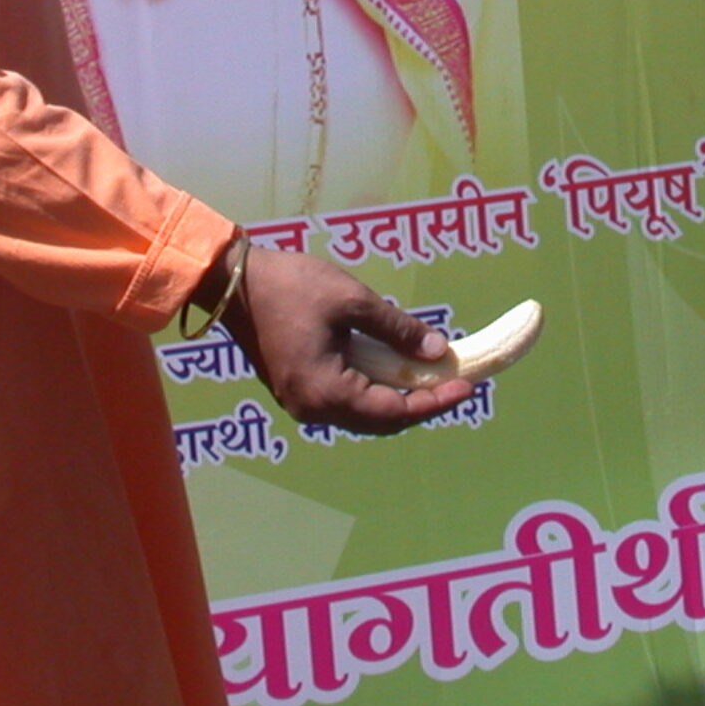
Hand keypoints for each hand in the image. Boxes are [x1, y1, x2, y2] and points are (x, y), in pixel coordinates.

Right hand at [217, 244, 474, 432]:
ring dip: (398, 400)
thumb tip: (437, 351)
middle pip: (379, 421)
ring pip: (362, 415)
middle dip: (420, 405)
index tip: (468, 386)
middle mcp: (313, 409)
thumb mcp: (352, 301)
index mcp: (326, 391)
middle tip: (456, 383)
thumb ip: (396, 329)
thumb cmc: (293, 287)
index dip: (434, 401)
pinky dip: (375, 393)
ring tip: (433, 379)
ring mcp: (302, 403)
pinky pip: (345, 402)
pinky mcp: (297, 391)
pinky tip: (396, 372)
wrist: (236, 283)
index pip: (393, 411)